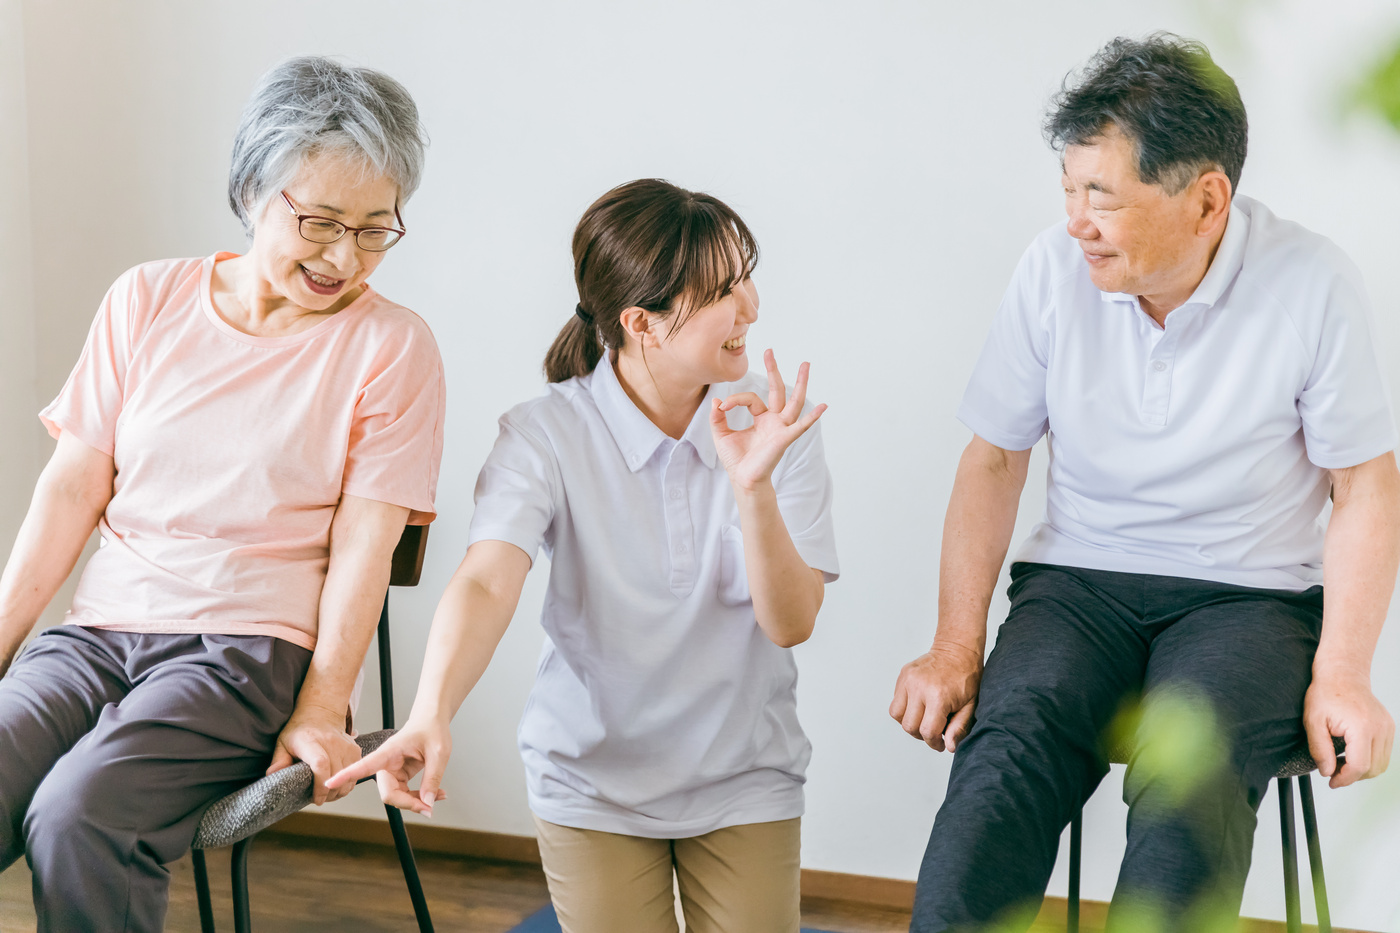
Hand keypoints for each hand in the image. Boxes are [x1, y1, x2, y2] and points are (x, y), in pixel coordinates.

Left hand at [267, 704, 361, 804]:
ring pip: (348, 776)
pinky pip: (355, 772)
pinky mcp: (354, 749)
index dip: (320, 786)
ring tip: (328, 795)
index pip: (320, 764)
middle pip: (336, 774)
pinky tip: (338, 786)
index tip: (317, 799)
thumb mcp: (283, 743)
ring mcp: (345, 745)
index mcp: (310, 741)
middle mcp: (330, 742)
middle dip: (329, 793)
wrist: (321, 714)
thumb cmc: (299, 732)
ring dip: (340, 791)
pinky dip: (348, 783)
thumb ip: (278, 760)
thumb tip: (272, 776)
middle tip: (320, 800)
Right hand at [326, 715, 451, 816]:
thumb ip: (432, 778)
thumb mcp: (439, 753)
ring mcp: (393, 770)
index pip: (364, 765)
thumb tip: (426, 804)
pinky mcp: (400, 775)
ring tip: (440, 796)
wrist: (433, 720)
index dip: (346, 775)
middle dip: (408, 804)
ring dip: (417, 802)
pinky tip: (437, 794)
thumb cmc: (433, 729)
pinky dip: (421, 797)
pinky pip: (406, 793)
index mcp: (389, 751)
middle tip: (429, 808)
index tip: (328, 783)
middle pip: (388, 793)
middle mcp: (387, 763)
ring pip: (398, 796)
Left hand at [711, 350, 826, 492]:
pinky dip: (813, 417)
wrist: (742, 479)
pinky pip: (801, 426)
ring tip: (805, 365)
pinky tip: (823, 406)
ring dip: (800, 383)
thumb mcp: (721, 434)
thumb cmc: (736, 460)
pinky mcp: (784, 439)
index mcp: (762, 418)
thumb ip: (717, 418)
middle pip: (778, 390)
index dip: (735, 399)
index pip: (751, 398)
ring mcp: (782, 428)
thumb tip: (716, 400)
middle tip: (770, 351)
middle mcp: (774, 420)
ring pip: (794, 402)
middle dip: (774, 370)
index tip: (722, 407)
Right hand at [889, 642, 982, 751]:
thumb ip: (959, 728)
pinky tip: (919, 706)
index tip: (941, 743)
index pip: (927, 731)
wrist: (957, 649)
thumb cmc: (967, 678)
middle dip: (921, 734)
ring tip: (923, 719)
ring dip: (909, 722)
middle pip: (909, 726)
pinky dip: (905, 709)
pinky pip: (896, 701)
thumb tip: (950, 746)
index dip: (934, 743)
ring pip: (897, 715)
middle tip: (933, 731)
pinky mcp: (903, 675)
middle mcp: (919, 687)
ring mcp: (908, 680)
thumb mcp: (970, 705)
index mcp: (938, 696)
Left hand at [1304, 669, 1393, 787]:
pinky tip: (1351, 754)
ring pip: (1381, 764)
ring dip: (1362, 770)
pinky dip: (1369, 760)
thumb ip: (1319, 749)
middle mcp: (1380, 728)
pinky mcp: (1389, 727)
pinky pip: (1384, 753)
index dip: (1345, 779)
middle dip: (1353, 776)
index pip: (1360, 766)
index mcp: (1362, 727)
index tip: (1331, 781)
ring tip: (1341, 763)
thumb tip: (1328, 772)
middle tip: (1333, 773)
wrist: (1342, 674)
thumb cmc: (1326, 693)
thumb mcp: (1313, 721)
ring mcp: (1388, 727)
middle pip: (1373, 769)